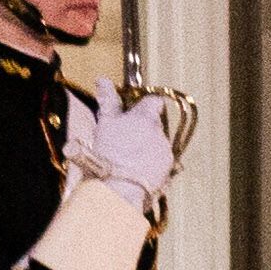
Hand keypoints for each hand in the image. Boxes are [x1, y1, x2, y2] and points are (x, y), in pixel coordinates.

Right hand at [67, 82, 180, 208]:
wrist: (118, 189)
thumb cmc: (108, 156)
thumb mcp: (104, 124)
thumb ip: (107, 101)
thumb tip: (103, 81)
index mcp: (145, 118)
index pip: (153, 101)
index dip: (144, 105)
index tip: (134, 110)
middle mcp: (160, 133)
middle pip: (154, 125)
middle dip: (142, 130)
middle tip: (123, 141)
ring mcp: (165, 152)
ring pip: (156, 144)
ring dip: (145, 149)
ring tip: (126, 161)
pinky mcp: (167, 169)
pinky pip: (160, 162)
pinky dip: (150, 165)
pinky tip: (134, 172)